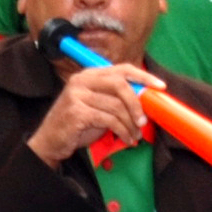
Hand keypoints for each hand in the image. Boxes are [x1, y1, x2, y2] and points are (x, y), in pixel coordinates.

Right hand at [27, 64, 160, 165]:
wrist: (51, 141)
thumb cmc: (77, 125)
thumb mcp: (99, 107)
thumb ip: (116, 99)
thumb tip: (146, 100)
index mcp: (89, 75)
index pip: (122, 69)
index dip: (143, 77)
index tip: (160, 86)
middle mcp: (82, 80)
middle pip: (120, 84)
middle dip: (137, 103)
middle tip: (144, 120)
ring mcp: (77, 95)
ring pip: (116, 106)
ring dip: (130, 125)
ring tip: (134, 136)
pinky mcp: (76, 112)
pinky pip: (109, 120)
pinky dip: (122, 132)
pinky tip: (125, 139)